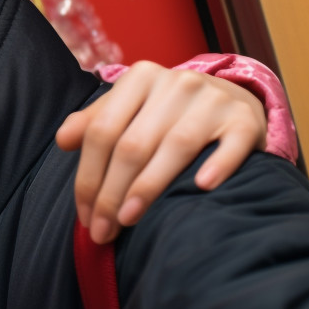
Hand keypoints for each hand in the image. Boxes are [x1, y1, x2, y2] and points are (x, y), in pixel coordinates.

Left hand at [57, 61, 266, 243]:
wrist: (231, 101)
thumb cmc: (167, 114)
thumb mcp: (129, 110)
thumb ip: (95, 123)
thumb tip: (63, 140)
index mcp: (141, 78)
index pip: (102, 131)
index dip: (89, 176)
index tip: (84, 215)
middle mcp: (177, 83)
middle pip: (133, 144)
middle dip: (111, 193)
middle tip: (102, 231)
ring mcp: (214, 99)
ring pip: (175, 147)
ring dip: (148, 188)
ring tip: (129, 220)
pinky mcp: (245, 119)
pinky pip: (231, 145)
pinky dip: (217, 166)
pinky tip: (201, 187)